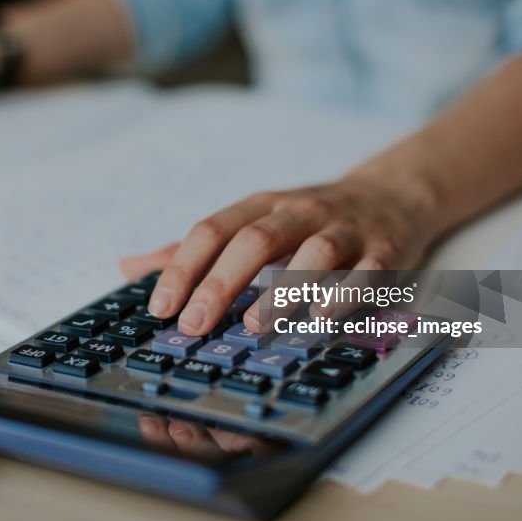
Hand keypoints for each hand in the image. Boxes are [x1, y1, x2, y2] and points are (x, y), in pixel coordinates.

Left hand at [120, 175, 440, 336]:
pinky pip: (367, 272)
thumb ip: (194, 250)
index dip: (184, 267)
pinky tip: (321, 319)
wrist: (393, 194)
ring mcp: (345, 231)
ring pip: (313, 254)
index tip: (161, 308)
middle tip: (193, 325)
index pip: (214, 230)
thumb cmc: (309, 219)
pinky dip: (344, 294)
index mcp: (263, 206)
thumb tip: (127, 268)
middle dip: (220, 283)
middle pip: (255, 240)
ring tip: (251, 326)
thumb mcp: (252, 223)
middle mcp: (300, 213)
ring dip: (281, 290)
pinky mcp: (385, 251)